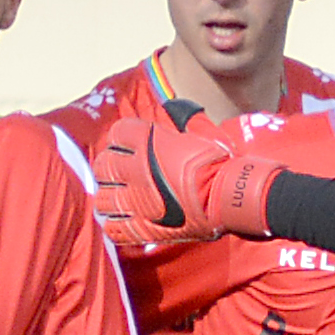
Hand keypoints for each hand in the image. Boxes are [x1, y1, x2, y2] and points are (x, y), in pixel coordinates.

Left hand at [93, 101, 279, 249]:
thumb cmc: (219, 164)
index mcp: (148, 143)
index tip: (128, 145)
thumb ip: (183, 118)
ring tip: (117, 198)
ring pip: (102, 198)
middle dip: (108, 168)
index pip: (117, 133)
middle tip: (118, 174)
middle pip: (103, 166)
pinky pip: (114, 228)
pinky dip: (114, 223)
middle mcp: (136, 171)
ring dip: (108, 196)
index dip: (121, 139)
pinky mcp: (144, 228)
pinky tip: (121, 219)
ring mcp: (137, 201)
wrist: (232, 197)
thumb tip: (175, 106)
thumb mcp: (201, 132)